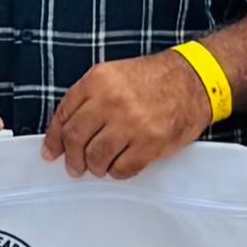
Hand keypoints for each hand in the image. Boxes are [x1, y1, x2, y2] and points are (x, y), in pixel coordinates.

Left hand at [43, 50, 217, 180]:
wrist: (195, 79)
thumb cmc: (154, 78)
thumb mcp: (113, 74)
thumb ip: (86, 98)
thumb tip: (63, 131)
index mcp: (98, 81)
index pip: (64, 116)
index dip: (54, 139)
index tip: (51, 152)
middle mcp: (112, 101)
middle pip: (76, 139)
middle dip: (71, 158)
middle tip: (74, 166)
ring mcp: (132, 124)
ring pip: (96, 157)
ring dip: (94, 167)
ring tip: (99, 167)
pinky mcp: (151, 143)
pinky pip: (122, 169)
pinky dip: (116, 172)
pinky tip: (119, 165)